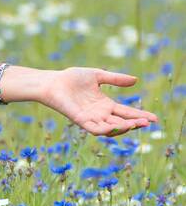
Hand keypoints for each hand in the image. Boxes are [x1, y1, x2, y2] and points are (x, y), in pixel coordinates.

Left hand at [41, 67, 158, 136]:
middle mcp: (100, 114)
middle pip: (122, 122)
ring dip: (123, 128)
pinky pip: (95, 129)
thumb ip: (115, 79)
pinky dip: (106, 129)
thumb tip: (135, 80)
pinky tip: (116, 126)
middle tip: (148, 122)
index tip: (154, 118)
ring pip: (111, 128)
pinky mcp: (80, 120)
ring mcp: (91, 119)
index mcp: (105, 105)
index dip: (140, 115)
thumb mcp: (98, 76)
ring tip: (135, 124)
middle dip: (135, 124)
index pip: (126, 112)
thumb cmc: (72, 78)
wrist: (53, 82)